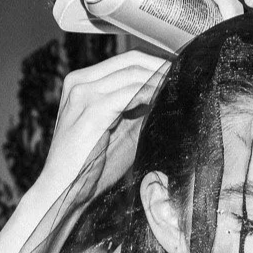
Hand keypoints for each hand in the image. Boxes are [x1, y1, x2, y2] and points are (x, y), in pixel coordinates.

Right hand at [36, 51, 170, 203]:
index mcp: (81, 83)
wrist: (62, 193)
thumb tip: (171, 92)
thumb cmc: (90, 167)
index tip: (183, 72)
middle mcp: (79, 82)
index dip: (158, 62)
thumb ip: (139, 108)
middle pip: (132, 60)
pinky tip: (166, 101)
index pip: (127, 59)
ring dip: (161, 79)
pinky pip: (131, 93)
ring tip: (183, 88)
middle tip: (189, 77)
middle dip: (164, 66)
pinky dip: (152, 93)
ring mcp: (83, 94)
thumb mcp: (119, 130)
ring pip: (133, 73)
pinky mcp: (91, 111)